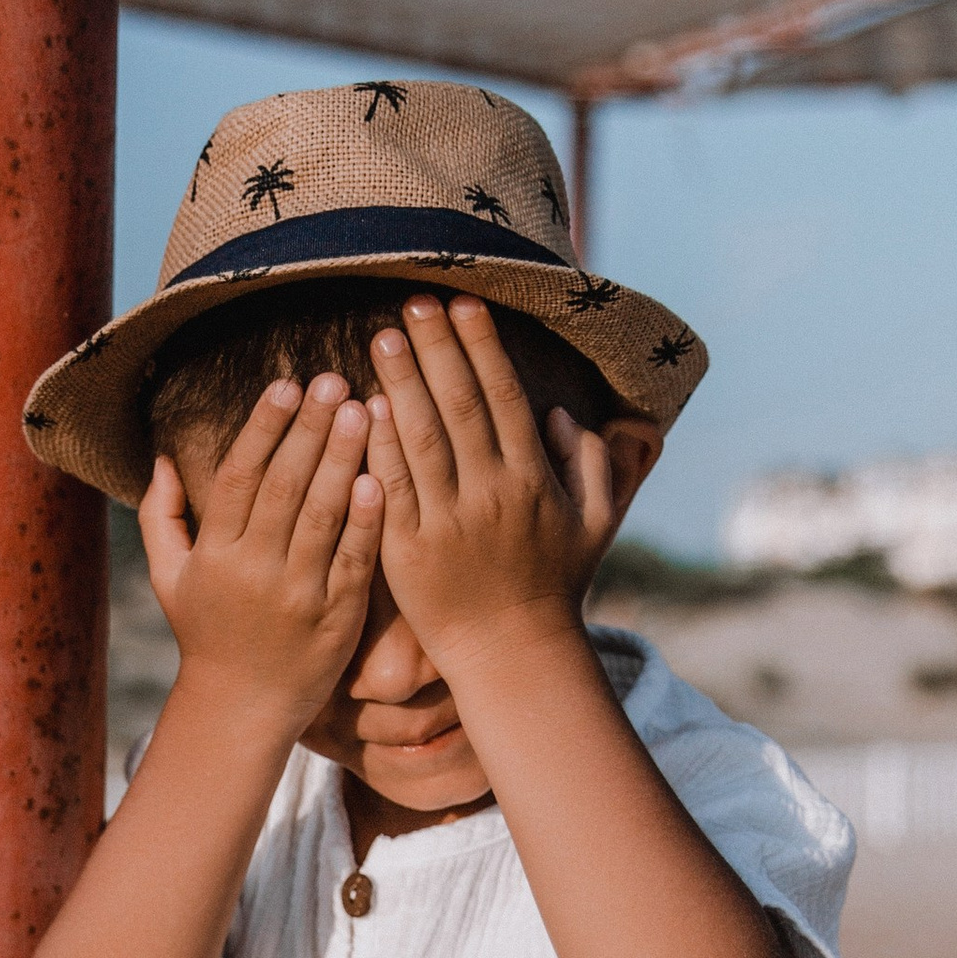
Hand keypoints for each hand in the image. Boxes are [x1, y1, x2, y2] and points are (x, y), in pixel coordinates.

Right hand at [140, 377, 382, 741]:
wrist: (242, 708)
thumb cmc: (207, 633)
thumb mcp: (171, 578)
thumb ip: (162, 517)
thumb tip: (161, 457)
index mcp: (216, 554)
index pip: (240, 476)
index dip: (263, 427)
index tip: (285, 384)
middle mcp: (254, 571)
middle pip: (284, 486)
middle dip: (309, 429)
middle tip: (334, 380)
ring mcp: (298, 595)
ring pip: (323, 515)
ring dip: (343, 458)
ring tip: (363, 409)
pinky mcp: (336, 617)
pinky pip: (353, 559)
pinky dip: (366, 519)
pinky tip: (380, 476)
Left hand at [364, 296, 619, 672]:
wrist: (512, 654)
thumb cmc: (554, 586)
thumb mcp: (593, 522)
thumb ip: (589, 463)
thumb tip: (562, 415)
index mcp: (532, 478)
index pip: (503, 395)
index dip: (481, 345)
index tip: (462, 303)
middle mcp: (490, 492)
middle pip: (458, 403)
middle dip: (436, 348)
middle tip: (413, 303)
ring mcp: (448, 521)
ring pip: (421, 437)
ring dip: (401, 382)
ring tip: (382, 338)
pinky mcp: (409, 551)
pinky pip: (391, 488)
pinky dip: (378, 446)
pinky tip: (363, 407)